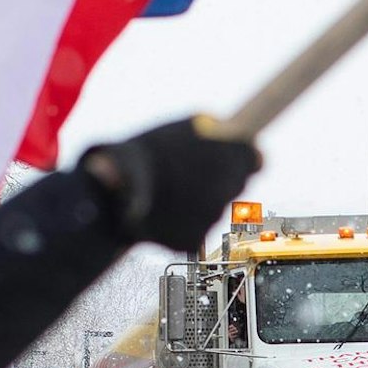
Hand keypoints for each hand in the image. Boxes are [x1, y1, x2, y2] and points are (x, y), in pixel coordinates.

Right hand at [79, 116, 260, 252]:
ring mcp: (213, 217)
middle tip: (192, 170)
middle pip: (235, 184)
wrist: (111, 191)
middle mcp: (229, 189)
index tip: (232, 156)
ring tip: (166, 189)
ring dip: (197, 199)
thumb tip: (227, 130)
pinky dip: (179, 221)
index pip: (256, 160)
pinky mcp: (193, 241)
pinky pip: (193, 229)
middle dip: (218, 177)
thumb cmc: (144, 153)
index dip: (244, 158)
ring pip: (212, 208)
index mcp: (232, 156)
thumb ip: (213, 130)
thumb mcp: (181, 127)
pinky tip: (159, 209)